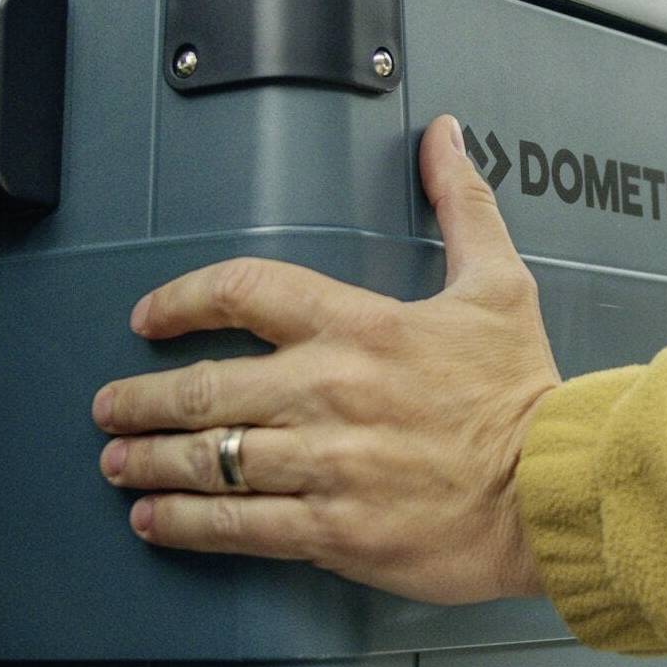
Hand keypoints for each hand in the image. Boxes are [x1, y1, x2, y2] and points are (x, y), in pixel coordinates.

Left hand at [92, 116, 560, 603]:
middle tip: (112, 405)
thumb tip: (444, 138)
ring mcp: (325, 464)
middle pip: (201, 388)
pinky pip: (236, 525)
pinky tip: (158, 521)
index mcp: (361, 327)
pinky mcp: (332, 529)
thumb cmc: (526, 395)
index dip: (183, 299)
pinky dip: (185, 524)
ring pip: (206, 459)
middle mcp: (329, 392)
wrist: (555, 488)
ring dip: (148, 461)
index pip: (244, 292)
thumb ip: (462, 206)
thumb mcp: (500, 284)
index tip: (153, 316)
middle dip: (139, 398)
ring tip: (120, 462)